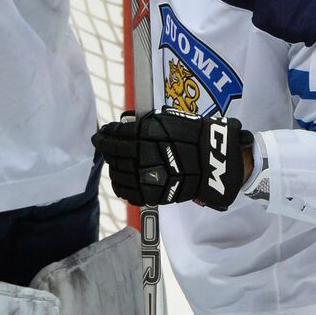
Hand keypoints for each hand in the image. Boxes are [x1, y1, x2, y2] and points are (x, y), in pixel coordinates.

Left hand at [93, 109, 249, 210]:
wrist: (215, 162)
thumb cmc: (195, 135)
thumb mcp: (170, 119)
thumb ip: (144, 122)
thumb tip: (123, 123)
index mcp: (146, 134)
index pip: (114, 136)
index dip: (104, 135)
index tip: (100, 135)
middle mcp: (142, 156)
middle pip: (114, 154)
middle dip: (107, 150)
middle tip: (106, 147)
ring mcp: (145, 177)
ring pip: (117, 173)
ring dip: (113, 166)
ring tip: (116, 162)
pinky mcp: (151, 194)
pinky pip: (127, 192)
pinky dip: (121, 185)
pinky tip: (122, 179)